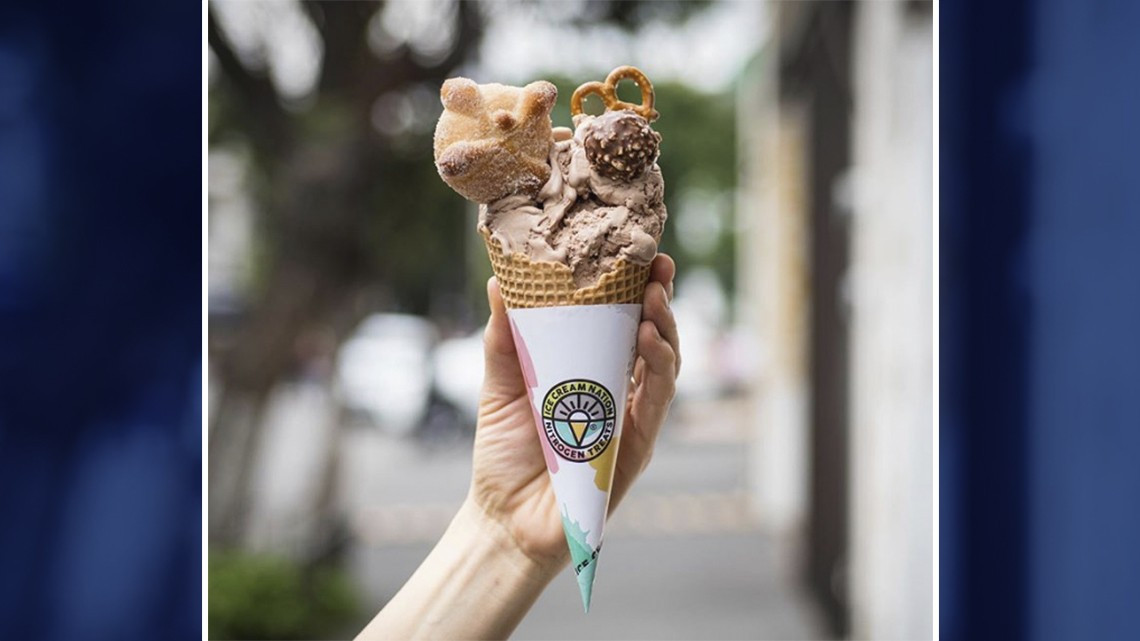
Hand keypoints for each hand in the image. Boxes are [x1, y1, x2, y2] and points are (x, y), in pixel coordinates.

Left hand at [465, 254, 680, 575]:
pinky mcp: (636, 447)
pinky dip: (658, 370)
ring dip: (665, 328)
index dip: (635, 288)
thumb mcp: (501, 383)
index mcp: (591, 371)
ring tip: (655, 298)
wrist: (503, 518)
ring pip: (664, 366)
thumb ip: (505, 336)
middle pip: (653, 337)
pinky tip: (650, 341)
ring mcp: (631, 419)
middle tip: (657, 266)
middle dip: (660, 299)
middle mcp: (618, 391)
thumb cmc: (505, 453)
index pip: (622, 322)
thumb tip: (500, 280)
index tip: (637, 253)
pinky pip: (657, 403)